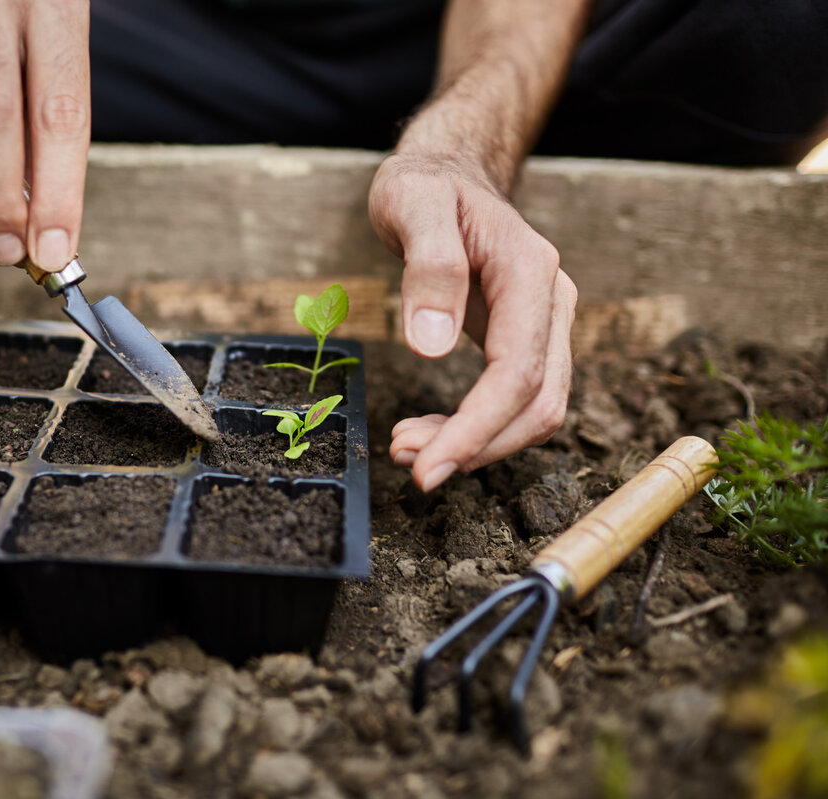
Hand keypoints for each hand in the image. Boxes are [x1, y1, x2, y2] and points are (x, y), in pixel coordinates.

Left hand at [370, 153, 575, 491]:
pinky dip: (476, 427)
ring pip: (534, 409)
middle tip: (410, 467)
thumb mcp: (411, 205)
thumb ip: (428, 268)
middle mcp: (551, 301)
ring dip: (477, 443)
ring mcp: (544, 322)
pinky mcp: (525, 338)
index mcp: (529, 271)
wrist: (448, 171)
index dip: (476, 429)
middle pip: (537, 402)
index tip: (427, 466)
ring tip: (408, 448)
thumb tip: (432, 347)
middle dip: (475, 446)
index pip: (517, 372)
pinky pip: (515, 399)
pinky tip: (429, 431)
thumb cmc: (426, 184)